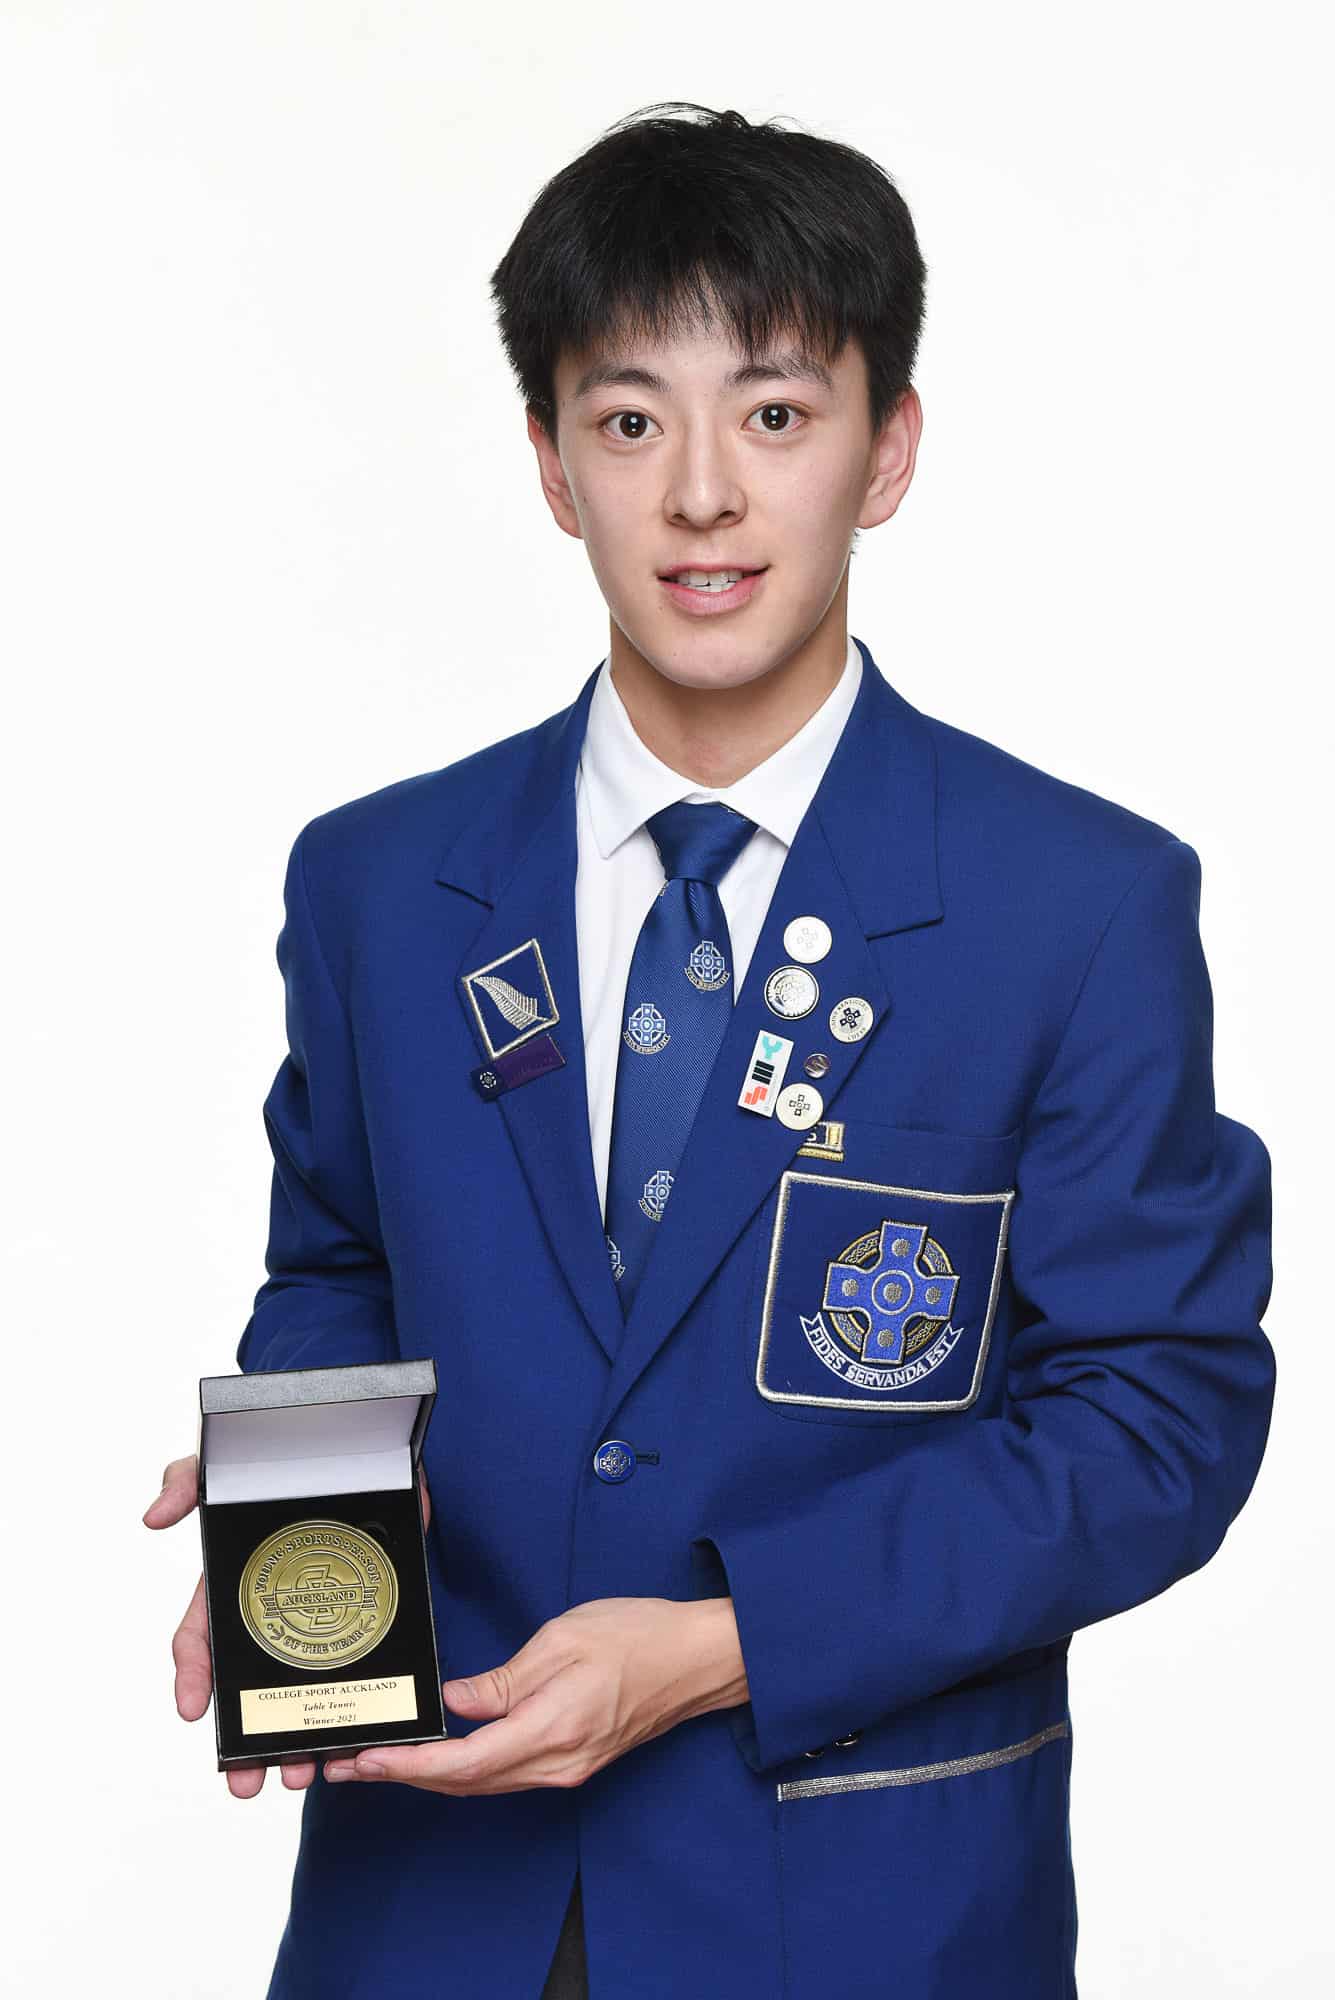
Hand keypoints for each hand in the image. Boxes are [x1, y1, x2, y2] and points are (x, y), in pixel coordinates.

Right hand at [144, 1452, 432, 1798]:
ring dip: (295, 1741)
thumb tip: (153, 1518)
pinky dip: (351, 1714)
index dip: (191, 1677)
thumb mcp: (230, 1463)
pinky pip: (357, 1672)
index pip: (201, 1639)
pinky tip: (354, 1742)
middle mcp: (272, 1610)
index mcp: (234, 1584)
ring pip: (301, 1694)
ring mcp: (321, 1615)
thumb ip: (189, 1480)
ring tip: (301, 1775)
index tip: (190, 1712)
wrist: (368, 1442)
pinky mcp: (368, 1611)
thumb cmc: (289, 1455)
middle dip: (244, 1741)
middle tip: (246, 1782)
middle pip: (250, 1689)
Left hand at [321, 1595, 748, 1795]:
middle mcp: (557, 1763)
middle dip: (406, 1777)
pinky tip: (447, 1754)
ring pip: (486, 1783)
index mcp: (552, 1729)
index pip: (465, 1764)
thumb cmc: (638, 1635)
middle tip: (353, 1764)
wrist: (697, 1659)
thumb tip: (455, 1705)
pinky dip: (468, 1770)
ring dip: (433, 1777)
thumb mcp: (563, 1639)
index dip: (410, 1768)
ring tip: (387, 1760)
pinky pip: (509, 1775)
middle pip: (467, 1784)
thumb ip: (504, 1680)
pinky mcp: (575, 1762)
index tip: (368, 1761)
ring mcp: (568, 1769)